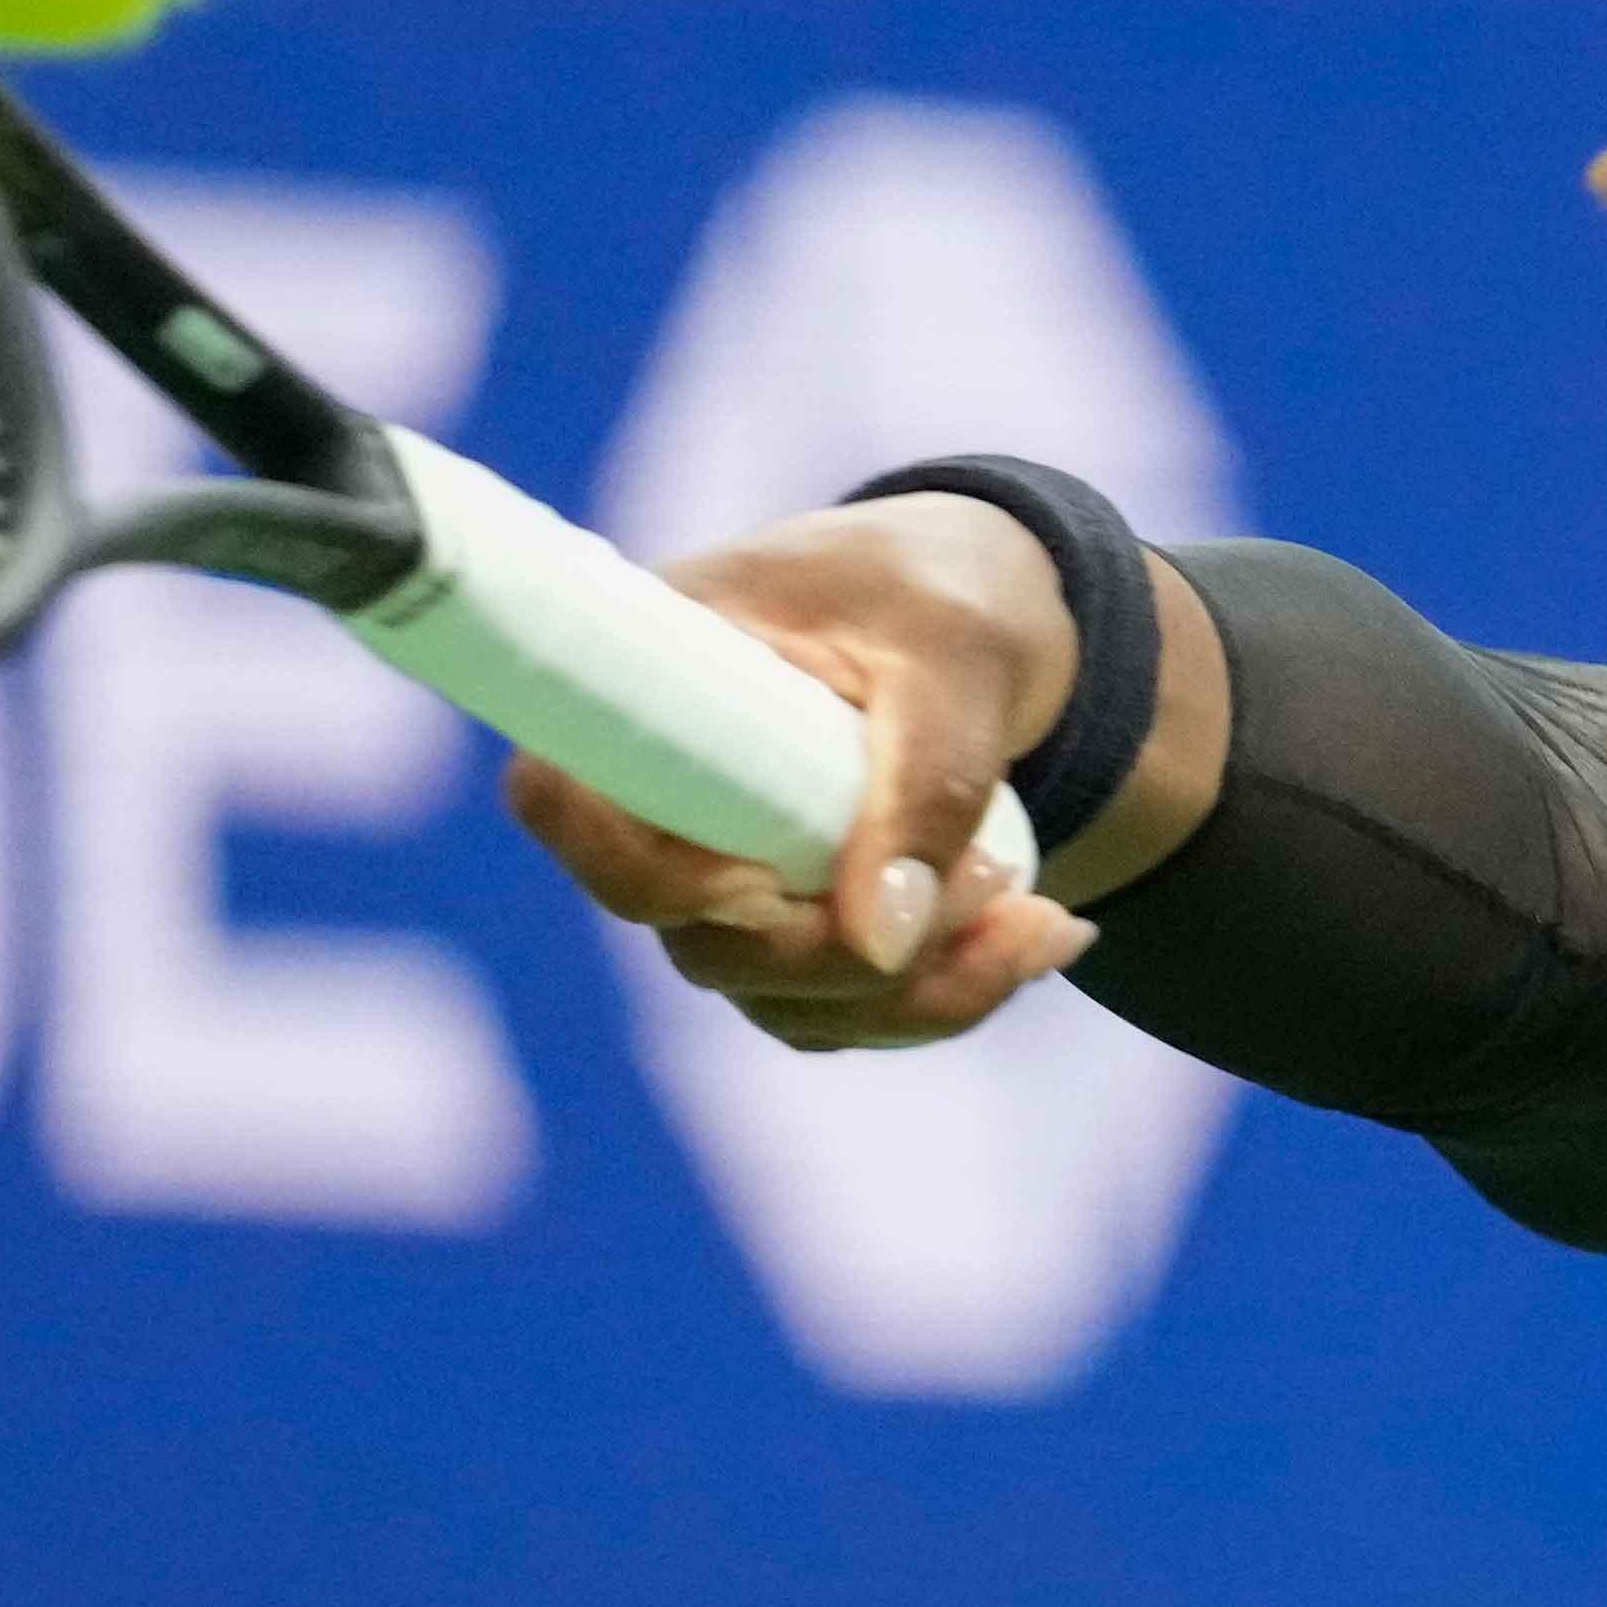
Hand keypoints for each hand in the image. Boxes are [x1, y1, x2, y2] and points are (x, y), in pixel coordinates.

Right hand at [497, 492, 1087, 1048]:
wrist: (982, 610)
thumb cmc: (944, 595)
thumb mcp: (959, 652)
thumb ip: (928, 782)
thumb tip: (879, 939)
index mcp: (654, 680)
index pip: (562, 801)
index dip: (647, 873)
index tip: (774, 878)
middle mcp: (665, 795)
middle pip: (703, 941)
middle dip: (859, 953)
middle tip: (1004, 880)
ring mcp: (721, 873)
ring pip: (783, 998)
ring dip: (926, 990)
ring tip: (1044, 917)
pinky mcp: (787, 925)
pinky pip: (840, 1010)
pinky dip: (942, 996)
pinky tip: (1040, 936)